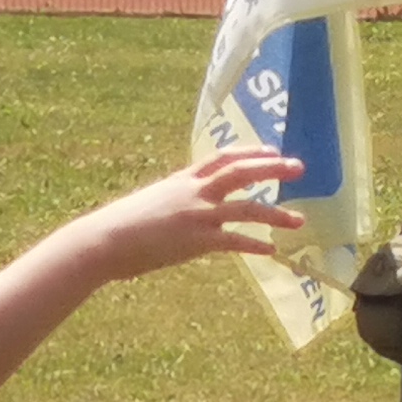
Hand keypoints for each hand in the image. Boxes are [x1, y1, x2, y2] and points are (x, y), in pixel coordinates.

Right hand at [79, 150, 306, 279]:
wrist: (101, 240)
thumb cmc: (121, 226)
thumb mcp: (152, 203)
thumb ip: (175, 201)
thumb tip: (186, 209)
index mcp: (181, 180)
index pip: (221, 158)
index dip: (249, 152)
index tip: (271, 150)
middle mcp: (193, 192)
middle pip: (240, 172)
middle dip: (272, 168)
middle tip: (300, 167)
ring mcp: (196, 214)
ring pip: (246, 208)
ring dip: (276, 214)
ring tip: (299, 220)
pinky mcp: (196, 240)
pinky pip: (234, 241)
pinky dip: (254, 245)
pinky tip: (272, 251)